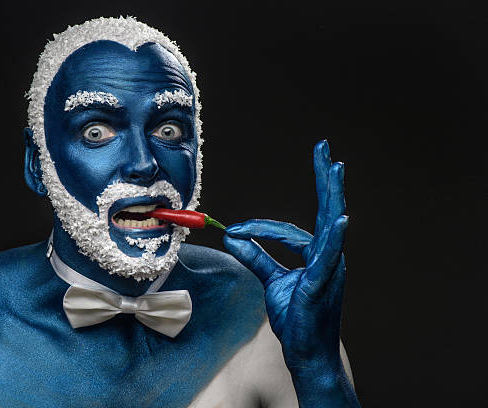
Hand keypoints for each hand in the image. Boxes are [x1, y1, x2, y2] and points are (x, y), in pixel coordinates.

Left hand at [224, 140, 347, 373]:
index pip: (288, 230)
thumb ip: (256, 256)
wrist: (305, 351)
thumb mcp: (271, 281)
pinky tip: (339, 219)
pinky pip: (328, 257)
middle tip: (324, 149)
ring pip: (330, 224)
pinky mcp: (322, 284)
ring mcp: (329, 268)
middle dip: (324, 179)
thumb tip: (233, 235)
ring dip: (332, 194)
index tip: (235, 231)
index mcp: (317, 255)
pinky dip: (333, 237)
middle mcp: (328, 256)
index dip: (260, 228)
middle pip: (326, 210)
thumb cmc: (296, 317)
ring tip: (335, 167)